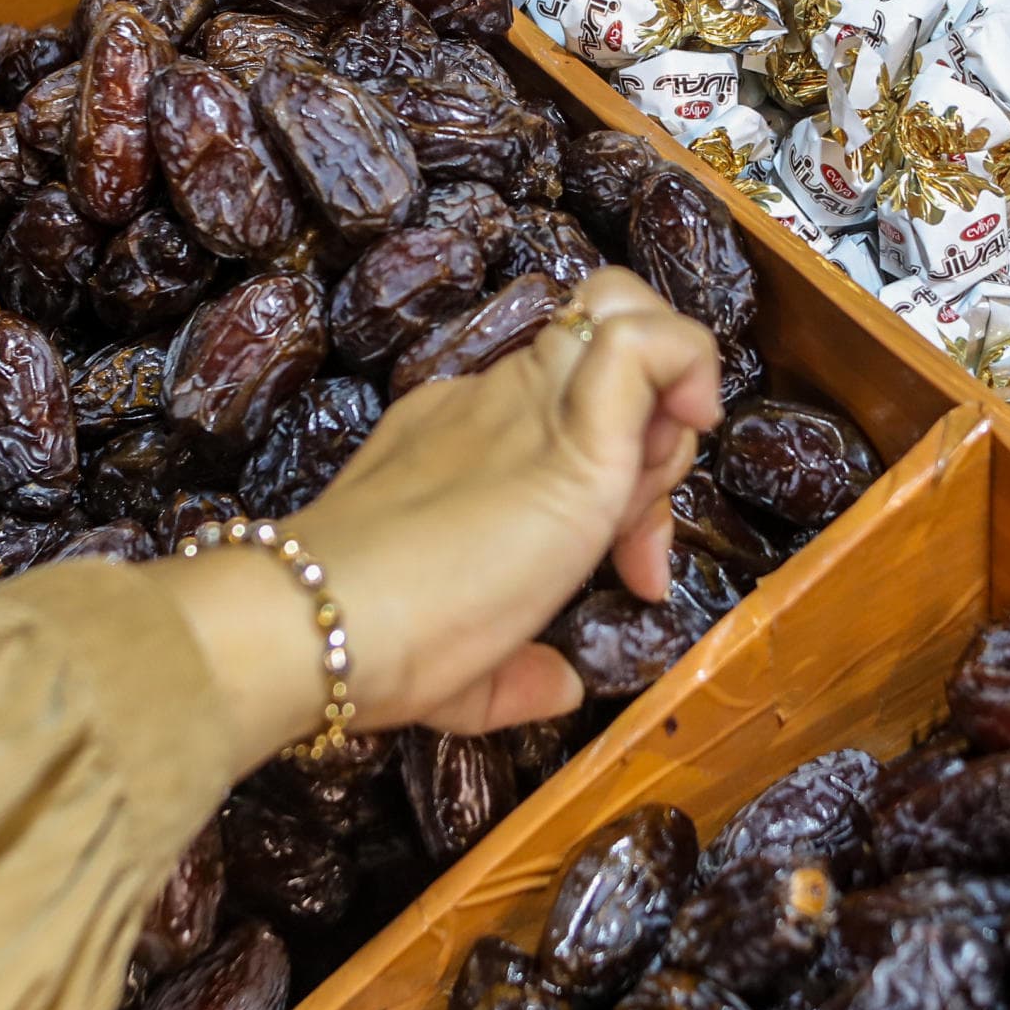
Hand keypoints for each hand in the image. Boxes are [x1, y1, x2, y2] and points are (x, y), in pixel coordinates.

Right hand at [164, 269, 723, 764]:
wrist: (320, 621)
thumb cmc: (371, 646)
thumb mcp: (462, 670)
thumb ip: (515, 674)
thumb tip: (562, 688)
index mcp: (466, 441)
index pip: (569, 416)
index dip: (625, 492)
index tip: (630, 577)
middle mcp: (500, 406)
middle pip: (608, 364)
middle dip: (657, 446)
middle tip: (638, 551)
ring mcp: (532, 407)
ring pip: (628, 321)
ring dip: (673, 393)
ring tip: (650, 502)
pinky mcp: (572, 434)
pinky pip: (644, 343)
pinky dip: (685, 362)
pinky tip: (689, 430)